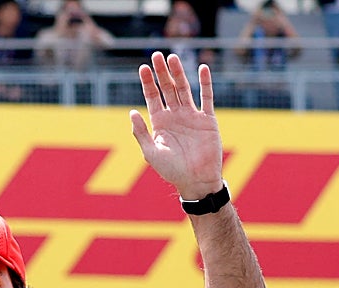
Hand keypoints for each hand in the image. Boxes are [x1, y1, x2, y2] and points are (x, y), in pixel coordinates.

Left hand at [129, 51, 222, 200]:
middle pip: (167, 88)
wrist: (196, 180)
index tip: (143, 68)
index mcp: (160, 123)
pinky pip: (207, 98)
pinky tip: (202, 68)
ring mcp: (192, 116)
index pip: (153, 97)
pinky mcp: (208, 120)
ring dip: (179, 73)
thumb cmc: (171, 170)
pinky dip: (206, 83)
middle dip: (161, 73)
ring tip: (172, 57)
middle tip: (156, 55)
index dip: (148, 82)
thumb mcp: (151, 152)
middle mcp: (175, 116)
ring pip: (185, 89)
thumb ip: (141, 133)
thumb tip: (131, 112)